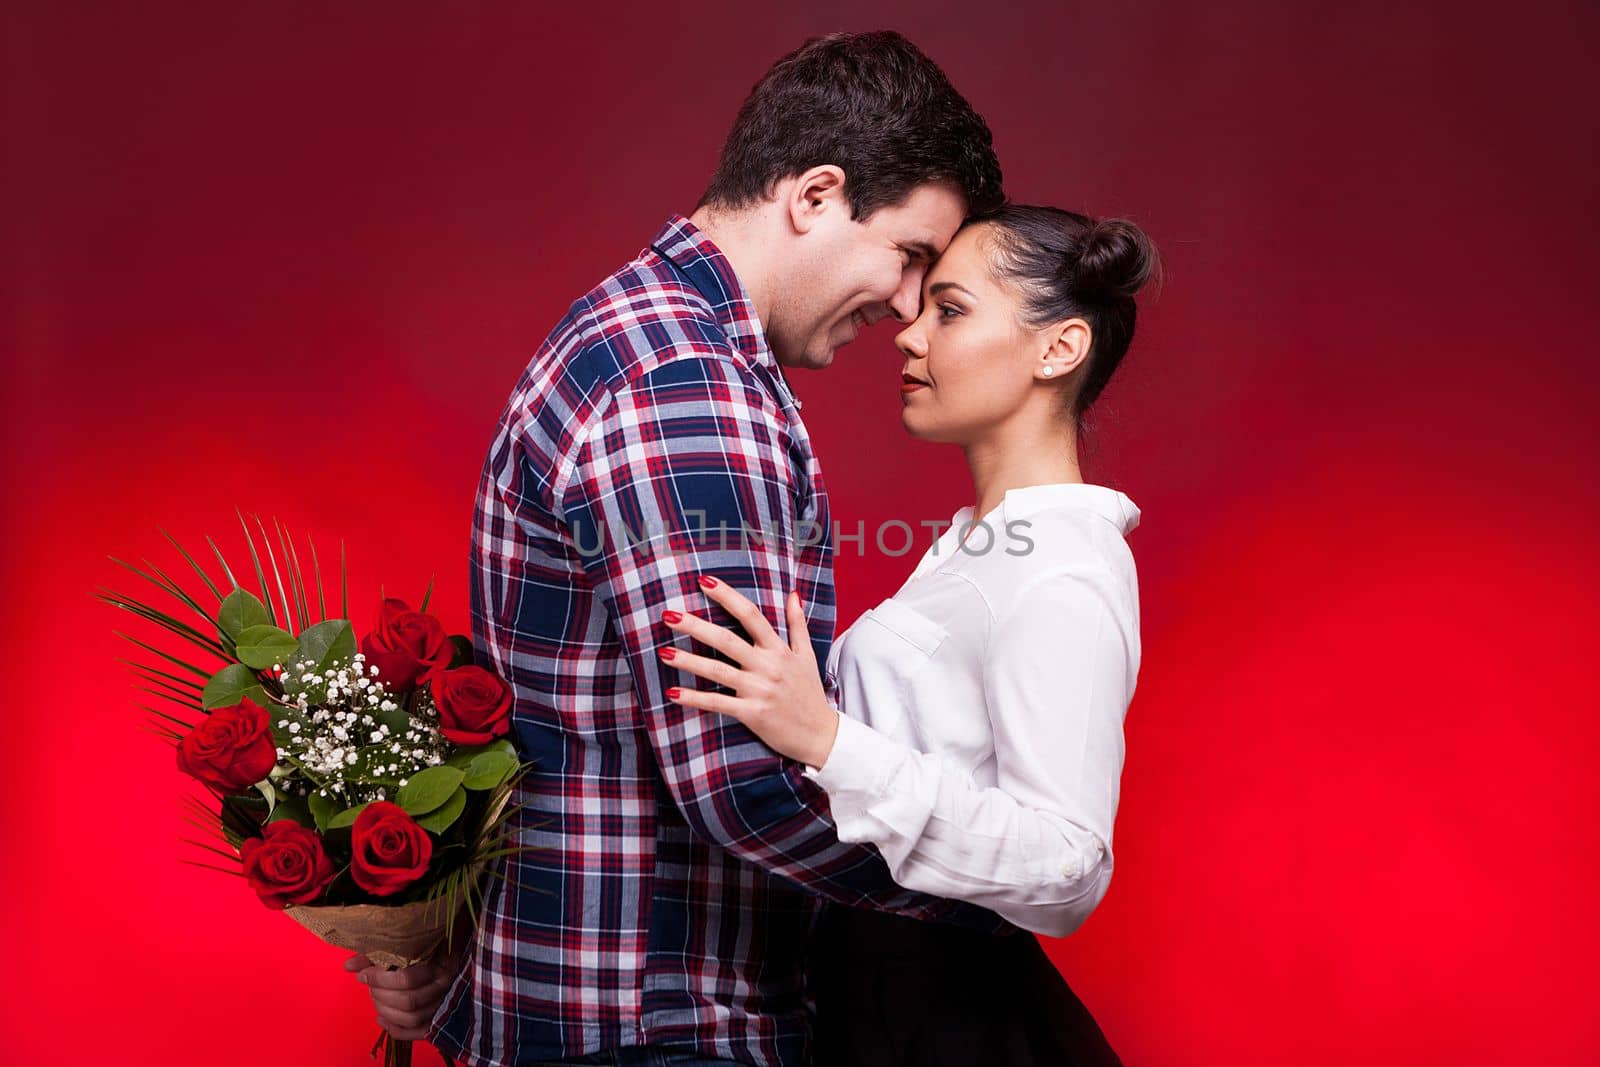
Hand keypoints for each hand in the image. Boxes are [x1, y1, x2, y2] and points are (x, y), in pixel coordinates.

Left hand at [344, 946, 462, 1040]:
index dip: (379, 978)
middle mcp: (446, 987)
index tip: (364, 973)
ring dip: (386, 1010)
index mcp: (441, 964)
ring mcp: (444, 1004)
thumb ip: (379, 953)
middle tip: (369, 984)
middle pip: (408, 1001)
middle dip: (380, 994)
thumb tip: (348, 966)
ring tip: (375, 997)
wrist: (456, 954)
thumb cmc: (431, 945)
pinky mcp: (439, 1019)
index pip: (407, 979)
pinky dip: (395, 1029)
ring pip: (412, 1018)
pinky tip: (380, 1018)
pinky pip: (417, 1032)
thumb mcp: (409, 942)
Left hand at [660, 575, 840, 768]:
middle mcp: (767, 666)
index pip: (751, 615)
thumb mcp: (807, 655)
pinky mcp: (752, 713)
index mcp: (778, 649)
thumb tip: (793, 594)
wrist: (820, 734)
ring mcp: (759, 690)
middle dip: (695, 626)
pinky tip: (672, 694)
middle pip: (726, 640)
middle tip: (668, 615)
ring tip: (663, 652)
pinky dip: (695, 699)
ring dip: (688, 662)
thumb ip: (797, 624)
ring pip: (717, 671)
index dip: (727, 596)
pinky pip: (718, 704)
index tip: (704, 582)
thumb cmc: (810, 693)